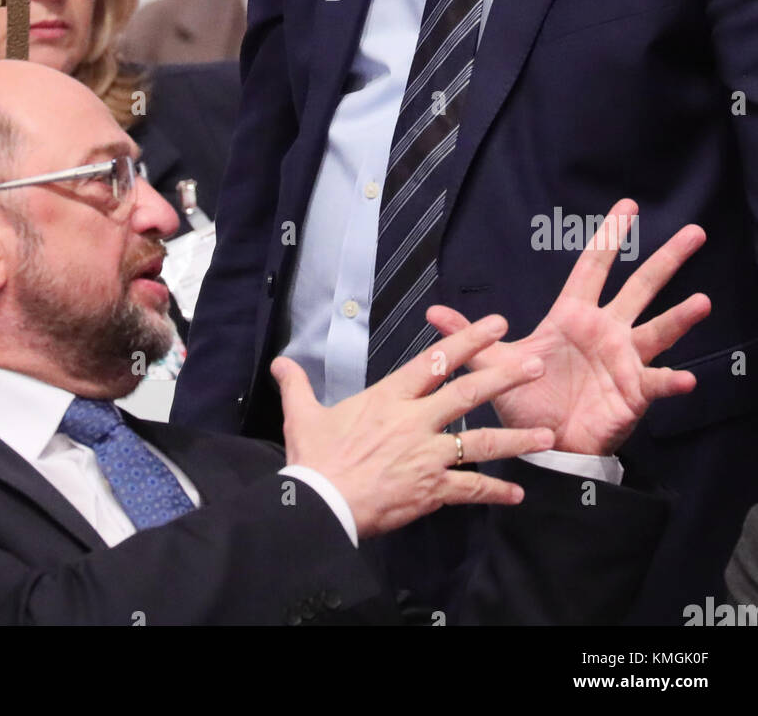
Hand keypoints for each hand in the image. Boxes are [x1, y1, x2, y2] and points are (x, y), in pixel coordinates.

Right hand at [272, 315, 554, 538]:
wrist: (320, 504)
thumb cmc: (314, 458)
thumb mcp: (302, 415)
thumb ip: (297, 385)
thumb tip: (281, 364)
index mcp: (388, 398)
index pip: (434, 361)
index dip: (467, 340)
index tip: (494, 325)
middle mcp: (414, 421)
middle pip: (467, 393)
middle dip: (504, 377)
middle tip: (536, 364)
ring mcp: (427, 456)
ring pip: (481, 443)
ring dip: (516, 439)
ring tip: (547, 435)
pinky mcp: (432, 490)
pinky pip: (470, 490)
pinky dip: (494, 493)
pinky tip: (516, 494)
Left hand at [427, 199, 710, 455]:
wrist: (545, 447)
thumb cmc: (528, 401)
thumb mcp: (494, 365)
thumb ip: (469, 337)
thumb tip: (431, 312)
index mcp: (573, 317)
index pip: (592, 267)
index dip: (608, 237)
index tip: (627, 206)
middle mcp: (605, 332)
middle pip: (639, 287)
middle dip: (665, 260)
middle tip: (694, 232)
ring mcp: (623, 361)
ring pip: (656, 331)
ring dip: (679, 317)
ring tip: (701, 301)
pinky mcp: (632, 394)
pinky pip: (654, 384)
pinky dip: (670, 380)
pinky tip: (685, 377)